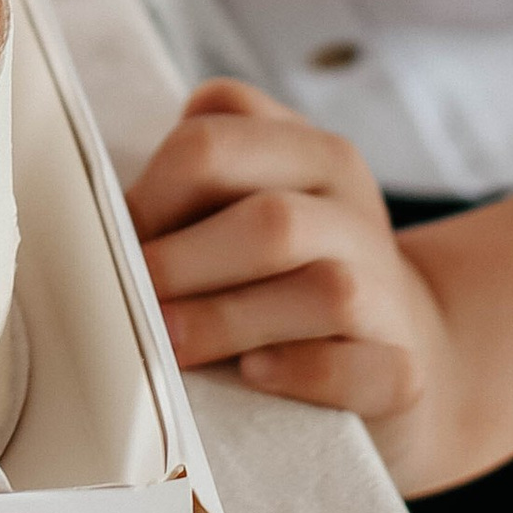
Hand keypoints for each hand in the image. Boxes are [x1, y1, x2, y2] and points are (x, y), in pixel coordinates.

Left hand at [125, 80, 479, 493]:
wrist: (409, 344)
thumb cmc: (294, 272)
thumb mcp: (259, 196)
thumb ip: (201, 174)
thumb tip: (104, 205)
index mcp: (314, 154)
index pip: (216, 137)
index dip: (151, 191)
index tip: (115, 241)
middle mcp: (356, 213)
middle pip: (269, 220)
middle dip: (182, 264)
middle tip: (129, 303)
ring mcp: (387, 294)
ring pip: (321, 293)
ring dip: (227, 320)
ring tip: (169, 344)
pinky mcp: (402, 369)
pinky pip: (355, 368)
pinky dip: (301, 371)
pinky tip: (254, 374)